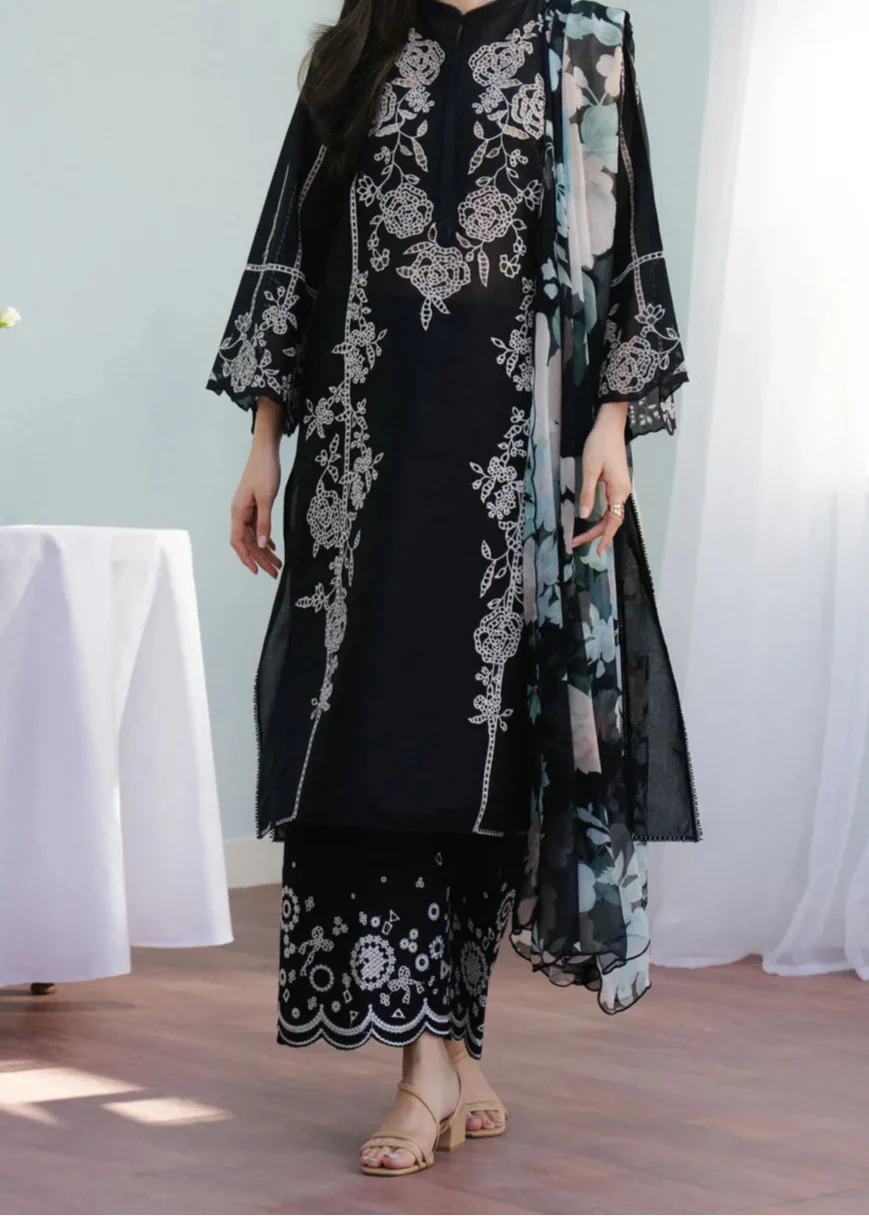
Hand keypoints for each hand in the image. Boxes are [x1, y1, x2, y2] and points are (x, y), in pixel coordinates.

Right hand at [230, 399, 283, 577]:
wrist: (265, 451)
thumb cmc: (264, 471)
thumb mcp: (266, 498)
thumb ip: (264, 523)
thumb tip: (264, 544)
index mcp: (238, 512)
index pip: (239, 542)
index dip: (247, 558)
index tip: (257, 572)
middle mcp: (239, 513)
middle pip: (248, 543)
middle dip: (260, 559)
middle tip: (274, 573)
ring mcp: (246, 510)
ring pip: (254, 537)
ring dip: (265, 551)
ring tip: (277, 564)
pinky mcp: (254, 506)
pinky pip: (257, 528)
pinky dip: (266, 538)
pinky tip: (274, 546)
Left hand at [571, 401, 631, 556]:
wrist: (609, 425)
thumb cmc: (600, 445)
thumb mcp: (590, 470)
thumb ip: (587, 494)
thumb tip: (584, 516)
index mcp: (618, 490)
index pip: (613, 521)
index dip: (605, 536)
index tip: (598, 551)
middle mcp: (622, 491)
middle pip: (611, 519)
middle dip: (595, 533)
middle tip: (575, 543)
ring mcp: (620, 487)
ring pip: (611, 513)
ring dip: (597, 526)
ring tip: (581, 537)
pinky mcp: (616, 482)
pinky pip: (610, 505)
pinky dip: (601, 516)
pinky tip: (592, 520)